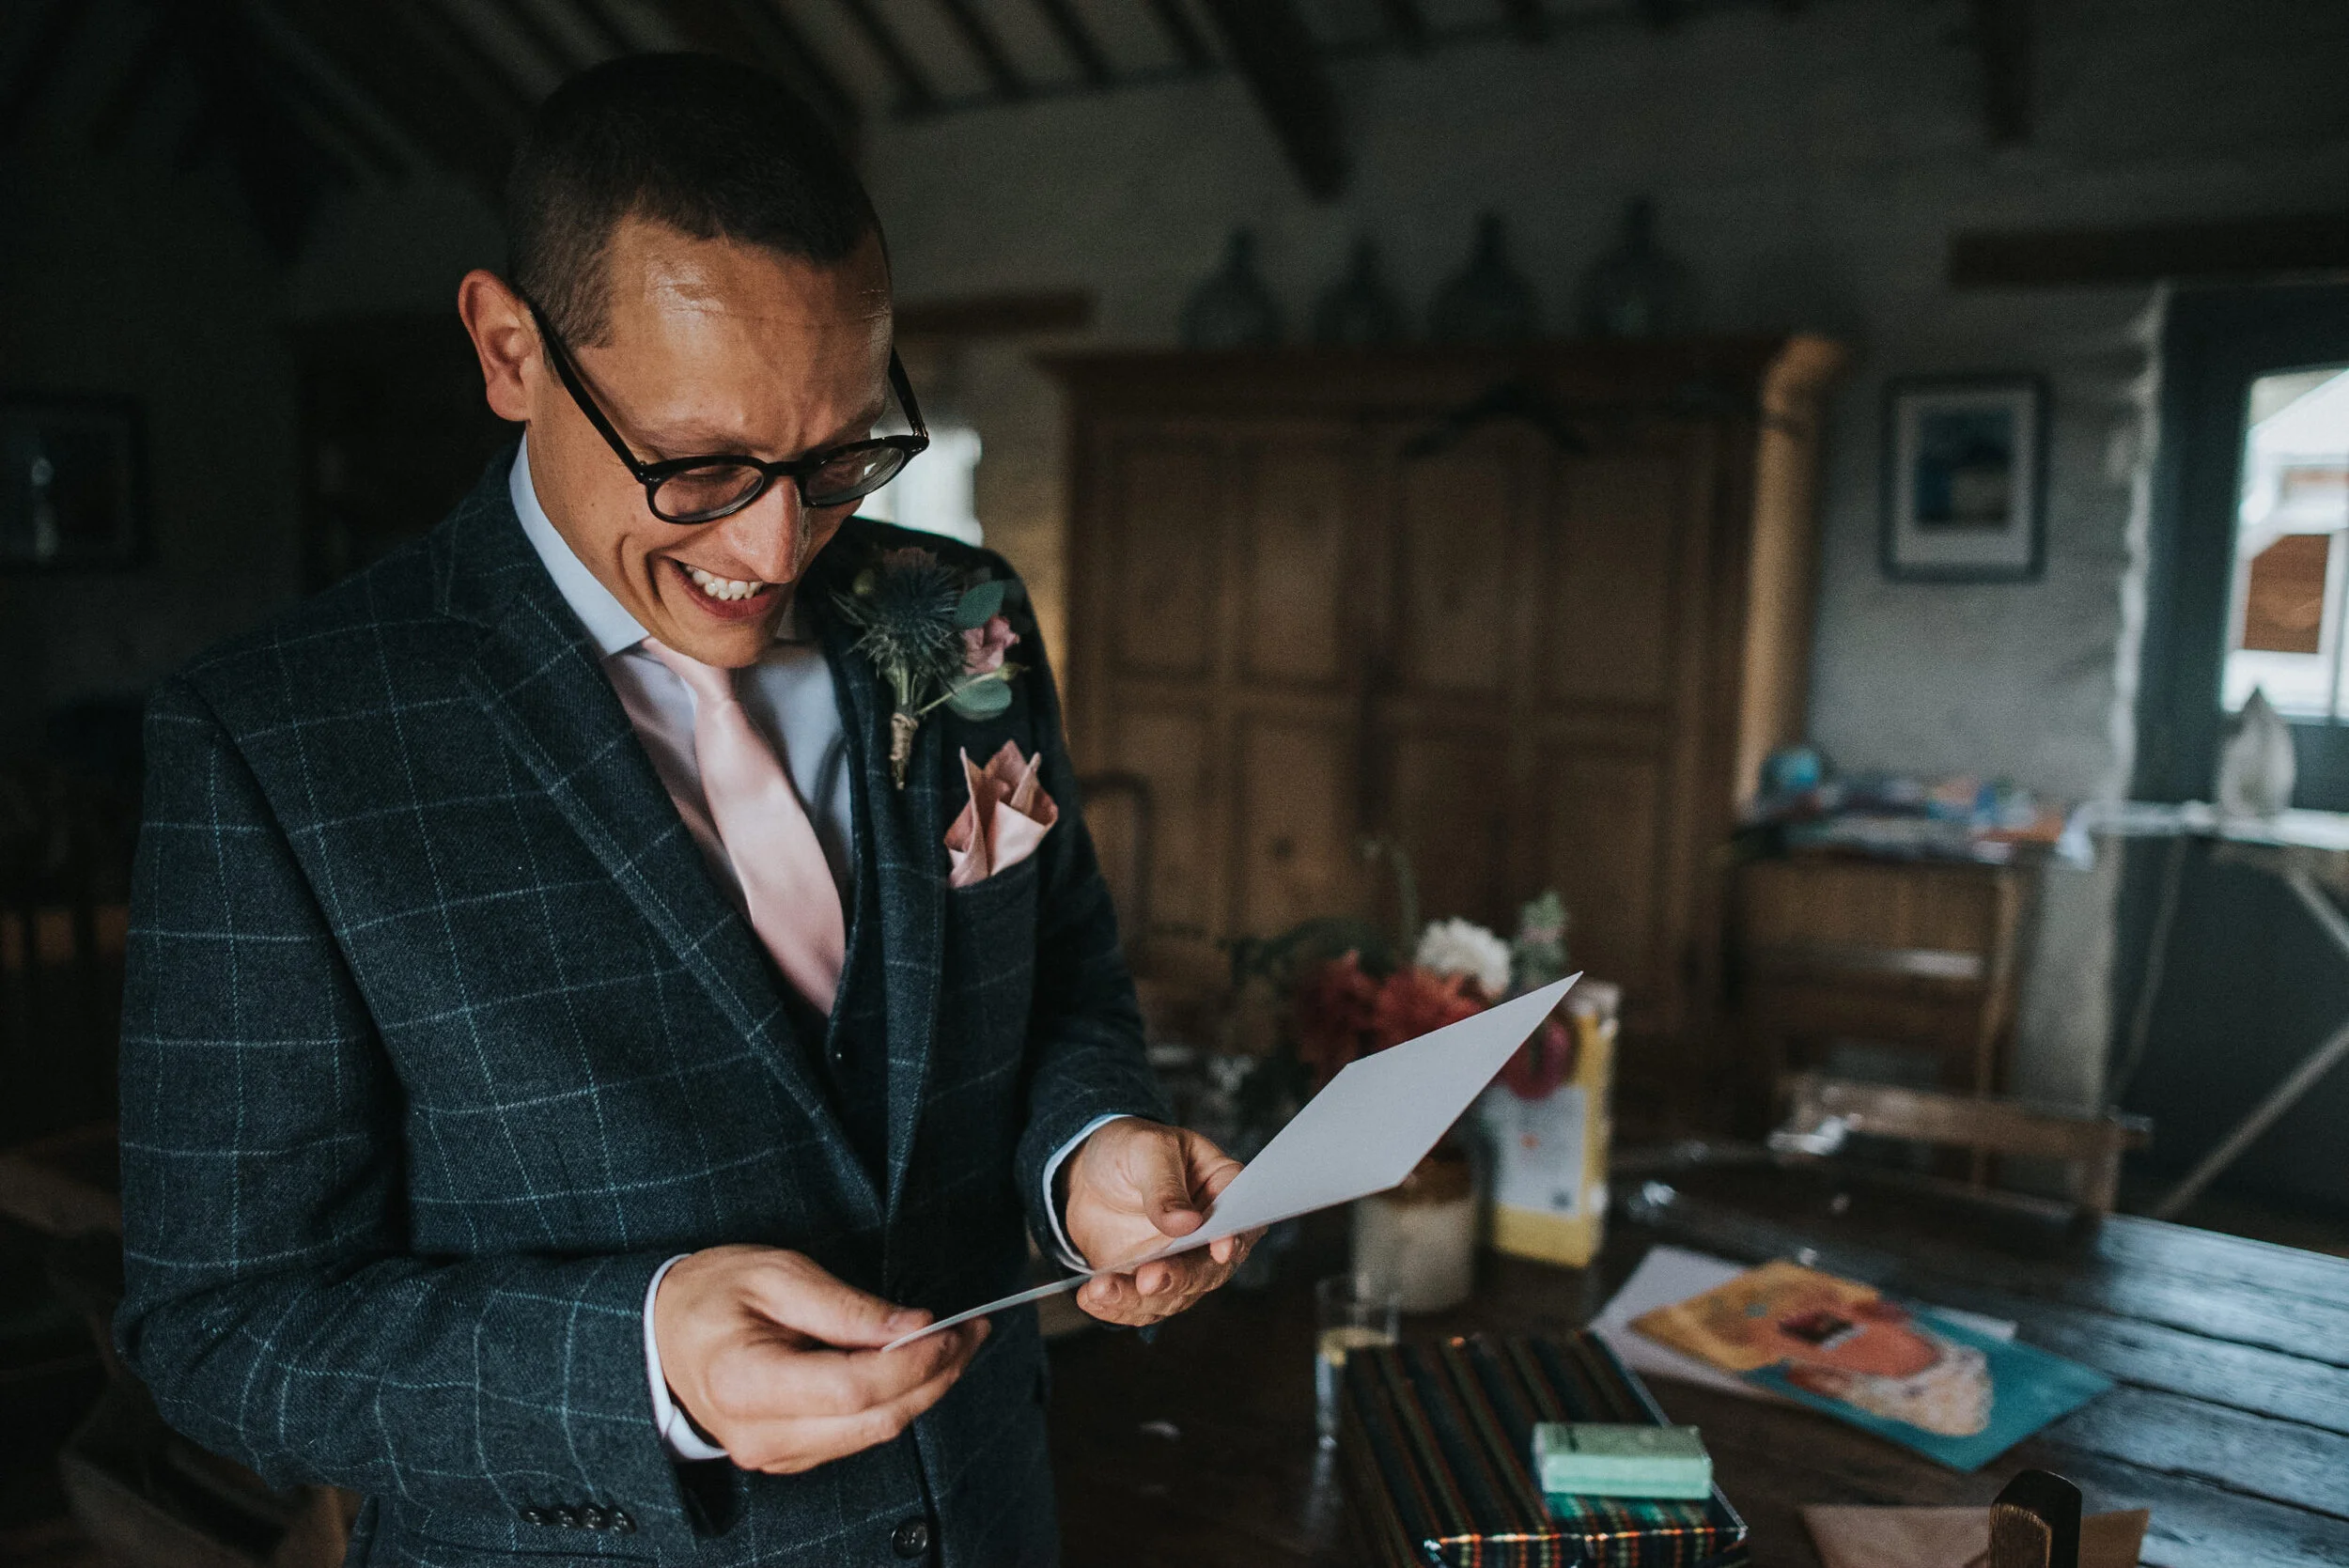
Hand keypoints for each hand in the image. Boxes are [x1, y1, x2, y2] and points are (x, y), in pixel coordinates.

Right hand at [653, 1245, 985, 1473]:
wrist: (660, 1333)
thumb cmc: (714, 1293)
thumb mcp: (776, 1274)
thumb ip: (846, 1306)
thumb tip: (914, 1327)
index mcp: (744, 1382)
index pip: (852, 1388)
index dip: (914, 1362)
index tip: (952, 1328)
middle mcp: (758, 1434)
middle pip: (873, 1420)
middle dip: (936, 1376)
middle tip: (974, 1332)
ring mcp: (771, 1454)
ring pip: (873, 1434)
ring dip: (925, 1391)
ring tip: (957, 1343)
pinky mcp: (787, 1457)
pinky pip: (856, 1437)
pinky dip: (895, 1403)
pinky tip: (916, 1366)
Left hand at [1062, 1119, 1258, 1326]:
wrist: (1088, 1174)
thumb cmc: (1130, 1149)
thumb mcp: (1147, 1149)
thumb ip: (1165, 1186)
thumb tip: (1187, 1223)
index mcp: (1222, 1190)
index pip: (1242, 1217)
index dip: (1235, 1236)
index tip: (1220, 1250)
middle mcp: (1208, 1235)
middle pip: (1209, 1268)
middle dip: (1180, 1278)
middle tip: (1148, 1279)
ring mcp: (1179, 1263)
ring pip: (1172, 1295)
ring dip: (1138, 1299)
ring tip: (1103, 1288)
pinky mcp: (1147, 1283)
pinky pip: (1139, 1306)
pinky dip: (1116, 1307)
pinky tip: (1093, 1297)